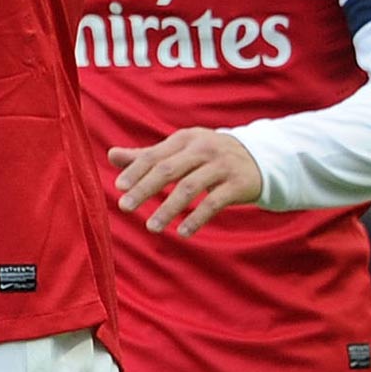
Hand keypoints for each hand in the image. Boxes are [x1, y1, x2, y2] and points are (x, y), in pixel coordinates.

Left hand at [109, 128, 263, 236]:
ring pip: (189, 188)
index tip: (119, 187)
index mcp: (184, 139)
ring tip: (151, 227)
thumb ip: (147, 155)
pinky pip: (213, 203)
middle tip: (124, 207)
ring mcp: (222, 166)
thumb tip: (111, 155)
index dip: (135, 171)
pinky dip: (196, 218)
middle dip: (144, 189)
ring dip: (168, 209)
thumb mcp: (180, 151)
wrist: (260, 159)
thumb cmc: (208, 157)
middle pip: (168, 170)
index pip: (154, 155)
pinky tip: (182, 232)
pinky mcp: (238, 184)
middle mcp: (202, 149)